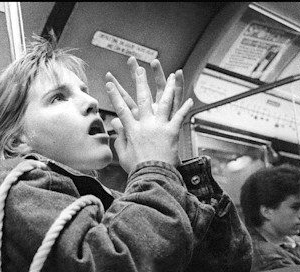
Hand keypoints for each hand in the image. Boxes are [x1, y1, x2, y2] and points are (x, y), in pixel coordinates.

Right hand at [105, 57, 192, 173]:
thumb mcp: (123, 154)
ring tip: (171, 76)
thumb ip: (120, 137)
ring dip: (168, 88)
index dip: (114, 95)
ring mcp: (159, 126)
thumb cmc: (137, 168)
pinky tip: (190, 100)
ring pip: (164, 102)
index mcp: (132, 130)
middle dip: (140, 82)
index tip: (109, 84)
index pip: (121, 108)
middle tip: (138, 69)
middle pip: (142, 98)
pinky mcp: (172, 131)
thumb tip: (114, 123)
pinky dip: (185, 108)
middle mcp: (145, 124)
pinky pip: (180, 117)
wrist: (153, 176)